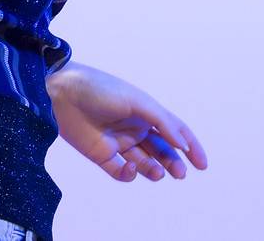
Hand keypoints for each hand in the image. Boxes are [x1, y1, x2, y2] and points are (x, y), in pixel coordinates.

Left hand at [48, 62, 207, 181]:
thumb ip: (161, 121)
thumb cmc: (99, 89)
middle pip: (161, 150)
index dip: (190, 146)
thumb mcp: (136, 101)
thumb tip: (183, 143)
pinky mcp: (101, 155)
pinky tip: (133, 168)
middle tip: (181, 173)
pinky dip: (131, 175)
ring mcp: (117, 142)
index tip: (203, 164)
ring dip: (156, 170)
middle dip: (174, 162)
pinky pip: (121, 171)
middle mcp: (133, 127)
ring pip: (145, 162)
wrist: (60, 92)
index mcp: (144, 111)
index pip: (173, 130)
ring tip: (159, 171)